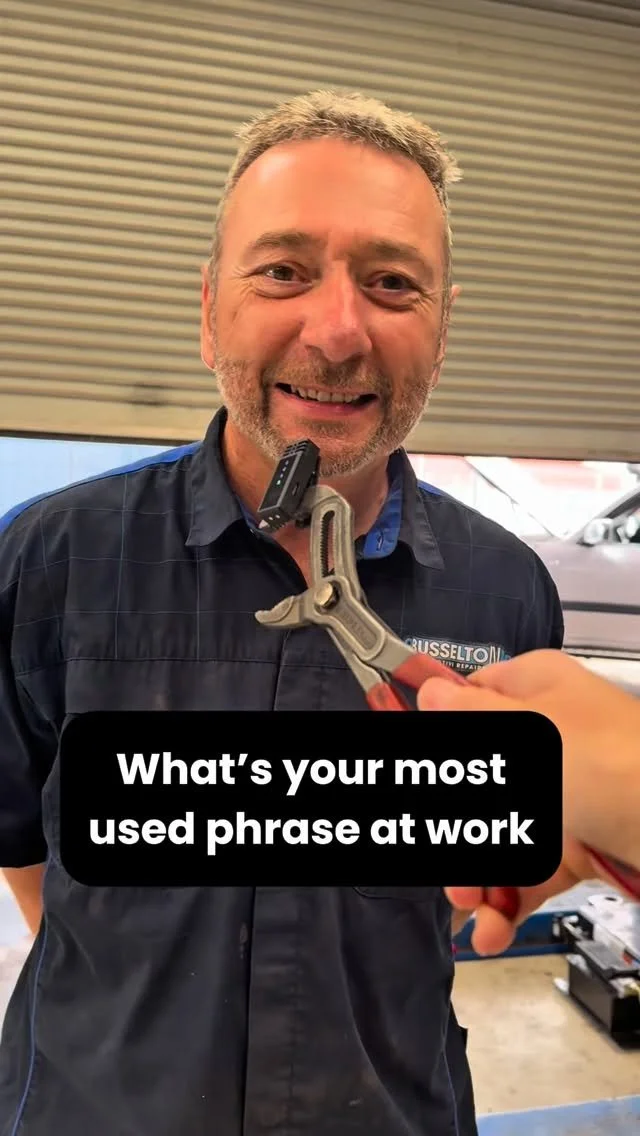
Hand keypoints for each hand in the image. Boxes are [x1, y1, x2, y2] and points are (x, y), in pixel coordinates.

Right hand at [417, 649, 639, 953]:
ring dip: (475, 877)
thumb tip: (430, 692)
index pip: (466, 704)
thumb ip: (472, 717)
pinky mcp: (576, 846)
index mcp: (534, 692)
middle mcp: (546, 741)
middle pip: (474, 783)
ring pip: (497, 835)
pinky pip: (527, 872)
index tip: (410, 767)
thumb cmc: (619, 766)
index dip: (435, 736)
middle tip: (447, 865)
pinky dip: (506, 901)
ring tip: (472, 907)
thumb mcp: (531, 733)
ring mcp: (562, 796)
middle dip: (453, 830)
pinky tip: (492, 928)